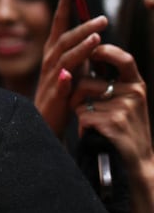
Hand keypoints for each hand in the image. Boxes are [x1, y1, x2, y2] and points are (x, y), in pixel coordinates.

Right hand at [34, 0, 106, 136]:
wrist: (44, 124)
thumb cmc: (62, 95)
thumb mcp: (73, 68)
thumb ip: (80, 52)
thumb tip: (93, 32)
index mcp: (56, 52)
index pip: (60, 20)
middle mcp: (52, 62)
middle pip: (65, 38)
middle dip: (83, 26)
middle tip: (104, 17)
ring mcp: (52, 79)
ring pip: (65, 59)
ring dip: (80, 48)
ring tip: (97, 38)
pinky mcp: (55, 98)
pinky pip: (60, 88)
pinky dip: (64, 81)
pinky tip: (70, 75)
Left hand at [73, 44, 153, 169]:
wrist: (136, 161)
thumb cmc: (125, 128)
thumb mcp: (127, 101)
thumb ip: (114, 82)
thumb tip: (91, 56)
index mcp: (136, 85)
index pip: (124, 59)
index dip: (106, 51)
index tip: (91, 52)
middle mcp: (133, 93)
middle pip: (87, 82)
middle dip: (76, 95)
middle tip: (80, 106)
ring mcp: (124, 107)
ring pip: (81, 101)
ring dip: (78, 112)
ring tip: (93, 123)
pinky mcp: (113, 122)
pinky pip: (82, 116)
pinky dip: (82, 125)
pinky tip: (93, 133)